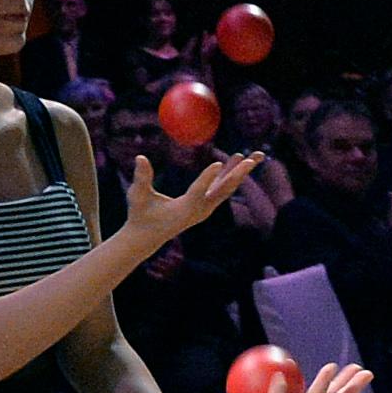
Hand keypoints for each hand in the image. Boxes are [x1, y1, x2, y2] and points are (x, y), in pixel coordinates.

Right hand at [118, 149, 257, 250]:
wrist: (147, 236)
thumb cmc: (140, 214)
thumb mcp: (137, 195)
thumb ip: (141, 177)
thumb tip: (140, 157)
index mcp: (184, 209)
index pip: (197, 192)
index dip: (206, 178)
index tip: (217, 162)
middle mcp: (199, 210)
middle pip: (223, 190)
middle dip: (239, 174)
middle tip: (251, 159)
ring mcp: (205, 209)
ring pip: (227, 188)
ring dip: (240, 172)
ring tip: (254, 156)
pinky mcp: (205, 205)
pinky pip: (222, 187)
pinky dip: (230, 173)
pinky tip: (237, 159)